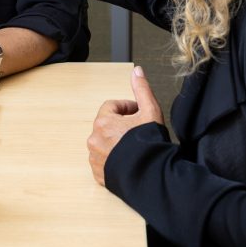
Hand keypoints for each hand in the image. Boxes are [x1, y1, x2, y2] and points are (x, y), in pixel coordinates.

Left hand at [88, 66, 162, 187]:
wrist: (150, 175)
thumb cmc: (149, 145)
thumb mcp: (150, 111)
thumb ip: (141, 89)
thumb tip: (136, 71)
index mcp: (103, 122)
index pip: (112, 106)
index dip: (127, 107)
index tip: (138, 113)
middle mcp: (94, 139)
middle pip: (107, 124)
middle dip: (122, 125)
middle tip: (138, 130)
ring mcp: (95, 158)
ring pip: (104, 143)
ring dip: (116, 141)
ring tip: (134, 146)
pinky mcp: (98, 173)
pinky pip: (103, 160)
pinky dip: (113, 158)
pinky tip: (128, 159)